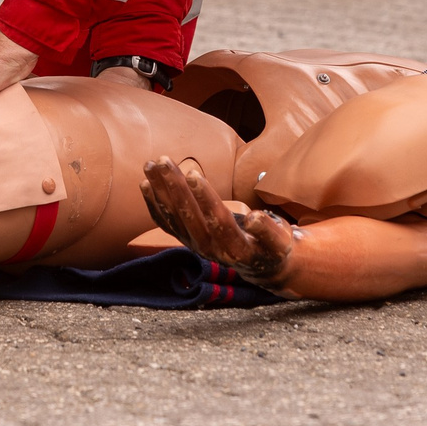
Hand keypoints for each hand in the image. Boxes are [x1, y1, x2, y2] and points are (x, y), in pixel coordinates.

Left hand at [140, 157, 296, 289]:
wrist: (261, 264)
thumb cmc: (273, 246)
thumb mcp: (280, 241)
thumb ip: (269, 231)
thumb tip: (253, 219)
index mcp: (235, 249)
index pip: (216, 221)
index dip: (204, 198)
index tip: (193, 173)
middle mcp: (210, 250)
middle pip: (190, 217)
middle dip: (175, 187)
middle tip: (164, 161)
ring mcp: (195, 246)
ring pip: (174, 218)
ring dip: (161, 191)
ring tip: (151, 165)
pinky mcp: (187, 240)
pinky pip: (167, 223)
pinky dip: (154, 204)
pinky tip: (145, 183)